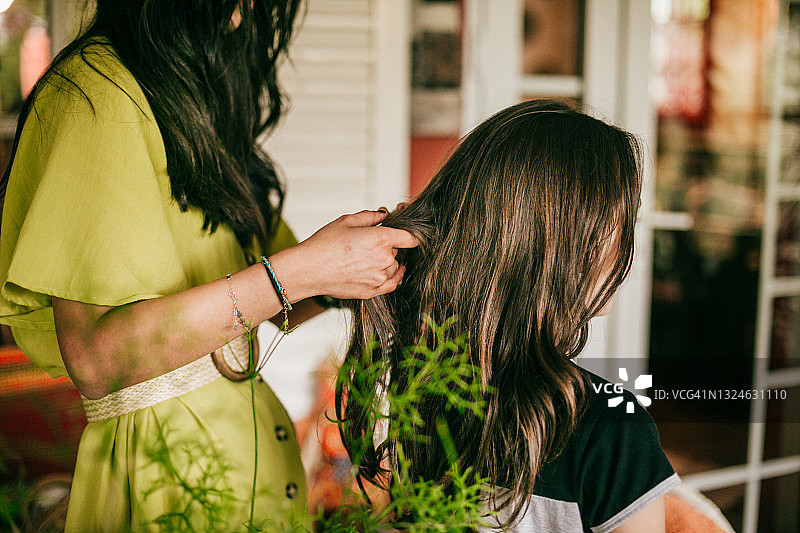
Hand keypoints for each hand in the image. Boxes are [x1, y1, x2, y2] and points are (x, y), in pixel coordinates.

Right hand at [270, 210, 417, 300]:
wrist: (309, 270)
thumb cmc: (324, 244)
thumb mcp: (347, 221)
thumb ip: (370, 216)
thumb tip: (384, 214)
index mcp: (381, 239)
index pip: (410, 237)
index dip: (408, 235)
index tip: (404, 235)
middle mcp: (384, 259)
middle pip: (398, 251)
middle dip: (388, 246)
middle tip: (369, 244)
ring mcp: (379, 277)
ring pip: (394, 268)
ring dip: (387, 263)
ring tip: (365, 258)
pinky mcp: (372, 291)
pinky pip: (391, 284)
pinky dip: (391, 278)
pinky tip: (385, 272)